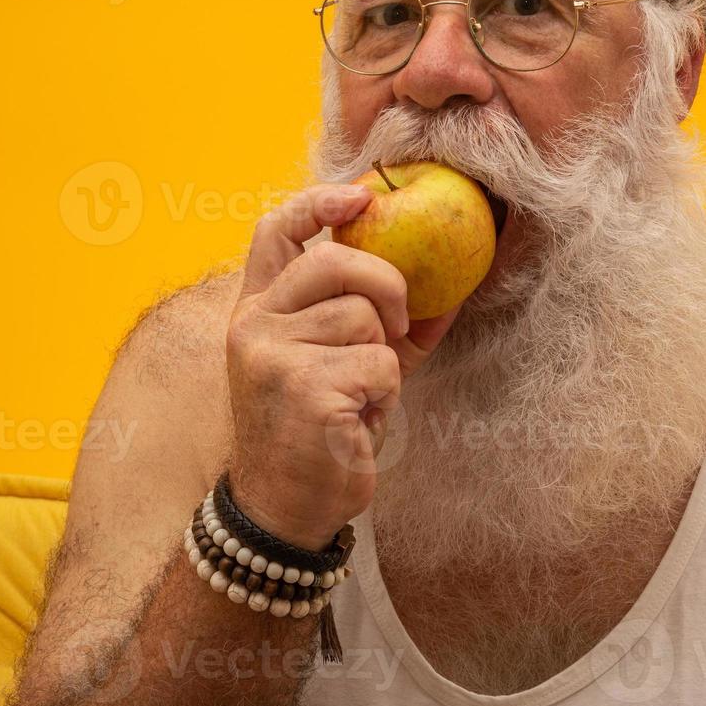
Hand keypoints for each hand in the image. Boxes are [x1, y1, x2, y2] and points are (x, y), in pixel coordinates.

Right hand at [224, 184, 461, 549]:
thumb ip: (381, 323)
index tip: (359, 199)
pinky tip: (360, 419)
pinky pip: (380, 364)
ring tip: (360, 396)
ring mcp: (274, 355)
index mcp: (256, 310)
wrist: (285, 506)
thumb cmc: (318, 431)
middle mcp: (254, 325)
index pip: (273, 232)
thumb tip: (450, 287)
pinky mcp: (305, 388)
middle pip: (337, 262)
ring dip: (383, 361)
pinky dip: (386, 393)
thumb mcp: (339, 365)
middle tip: (396, 323)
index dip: (317, 204)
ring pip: (366, 318)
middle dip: (385, 284)